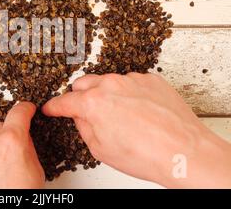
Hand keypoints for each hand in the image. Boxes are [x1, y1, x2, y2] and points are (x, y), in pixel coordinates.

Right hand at [42, 73, 230, 187]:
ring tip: (122, 116)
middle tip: (87, 112)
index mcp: (93, 103)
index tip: (51, 108)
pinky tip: (139, 110)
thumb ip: (83, 127)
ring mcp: (132, 79)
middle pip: (83, 83)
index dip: (54, 107)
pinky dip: (129, 93)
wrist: (184, 151)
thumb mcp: (100, 149)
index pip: (64, 101)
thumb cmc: (146, 155)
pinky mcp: (151, 79)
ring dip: (107, 94)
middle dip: (80, 96)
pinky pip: (131, 82)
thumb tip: (80, 117)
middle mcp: (110, 84)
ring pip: (108, 81)